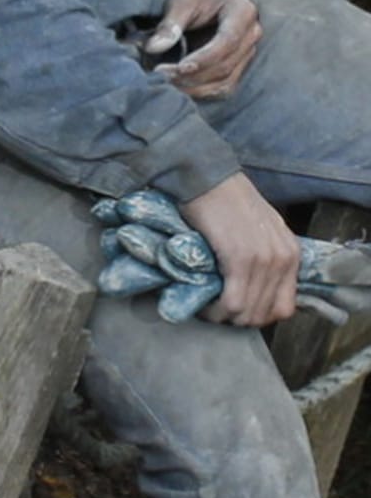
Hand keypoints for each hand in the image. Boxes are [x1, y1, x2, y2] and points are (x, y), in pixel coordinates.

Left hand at [144, 0, 260, 99]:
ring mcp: (247, 53)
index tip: (180, 68)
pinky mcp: (238, 67)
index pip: (227, 41)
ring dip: (195, 87)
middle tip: (162, 75)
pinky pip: (222, 87)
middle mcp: (251, 35)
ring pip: (225, 81)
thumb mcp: (180, 0)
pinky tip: (178, 88)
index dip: (204, 58)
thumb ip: (170, 23)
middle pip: (226, 65)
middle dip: (193, 75)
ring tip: (166, 82)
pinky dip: (200, 92)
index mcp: (243, 12)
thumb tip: (154, 48)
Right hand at [183, 173, 299, 326]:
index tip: (237, 310)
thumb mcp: (260, 228)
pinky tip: (205, 305)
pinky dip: (217, 311)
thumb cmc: (227, 200)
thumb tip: (255, 285)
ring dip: (225, 317)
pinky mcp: (239, 260)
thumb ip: (267, 254)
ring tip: (209, 309)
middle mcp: (283, 258)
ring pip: (248, 312)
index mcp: (291, 252)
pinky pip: (233, 302)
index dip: (259, 315)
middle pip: (265, 313)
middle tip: (218, 312)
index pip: (285, 306)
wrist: (208, 178)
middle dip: (240, 319)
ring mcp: (263, 260)